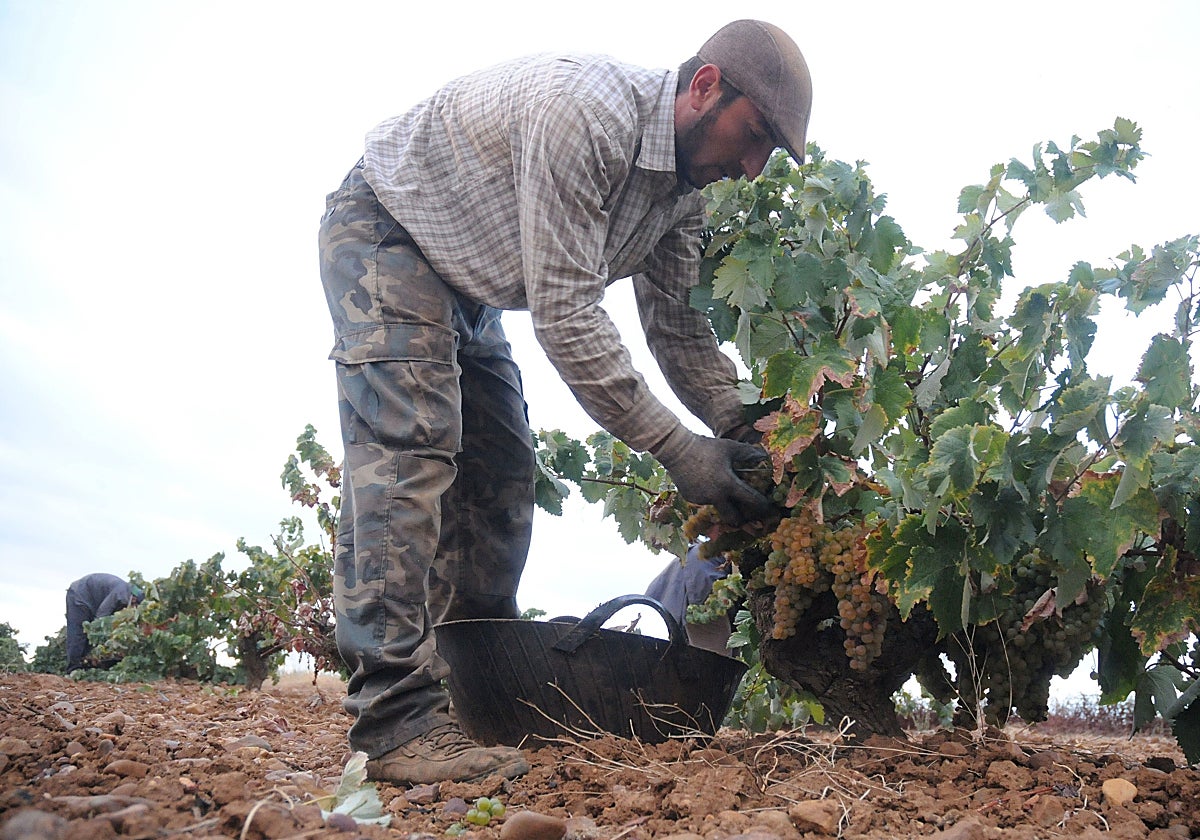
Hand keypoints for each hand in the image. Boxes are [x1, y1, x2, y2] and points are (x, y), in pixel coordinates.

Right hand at [651, 426, 774, 526]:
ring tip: (721, 489)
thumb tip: (763, 455)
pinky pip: (703, 500)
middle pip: (733, 518)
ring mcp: (701, 499)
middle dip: (741, 520)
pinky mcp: (690, 498)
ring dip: (722, 502)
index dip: (762, 506)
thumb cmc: (705, 447)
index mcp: (728, 484)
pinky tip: (705, 482)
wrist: (676, 450)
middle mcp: (715, 496)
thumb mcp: (729, 447)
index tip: (768, 509)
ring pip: (717, 506)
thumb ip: (748, 453)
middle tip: (747, 517)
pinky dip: (707, 495)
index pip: (750, 500)